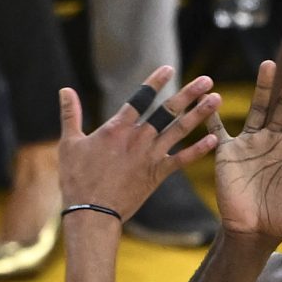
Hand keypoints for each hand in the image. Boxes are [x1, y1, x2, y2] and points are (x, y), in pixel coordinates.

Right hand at [57, 69, 221, 220]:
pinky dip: (198, 150)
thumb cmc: (77, 179)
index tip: (169, 68)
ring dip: (199, 114)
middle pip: (167, 110)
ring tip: (216, 100)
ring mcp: (149, 156)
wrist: (92, 213)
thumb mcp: (69, 143)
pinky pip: (182, 160)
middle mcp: (137, 138)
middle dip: (188, 93)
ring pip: (179, 130)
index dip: (155, 82)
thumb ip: (70, 114)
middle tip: (207, 80)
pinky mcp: (156, 175)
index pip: (140, 97)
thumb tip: (64, 90)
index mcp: (116, 128)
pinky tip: (214, 139)